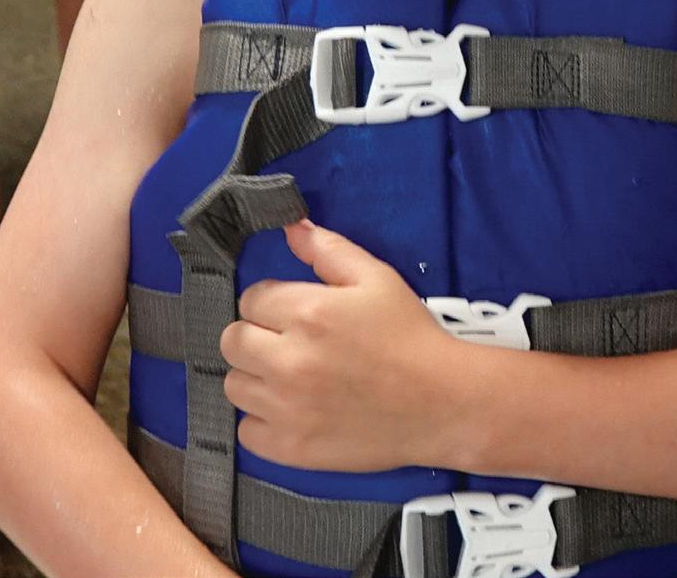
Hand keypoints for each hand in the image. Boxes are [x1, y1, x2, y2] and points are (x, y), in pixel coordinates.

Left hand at [220, 220, 454, 472]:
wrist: (444, 404)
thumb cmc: (411, 336)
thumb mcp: (375, 278)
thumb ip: (327, 249)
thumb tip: (290, 227)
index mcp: (307, 313)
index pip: (250, 298)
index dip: (271, 302)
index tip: (294, 314)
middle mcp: (288, 361)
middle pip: (233, 342)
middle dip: (256, 336)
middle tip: (289, 344)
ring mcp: (287, 409)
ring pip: (234, 386)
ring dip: (256, 378)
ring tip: (290, 378)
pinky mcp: (292, 449)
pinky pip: (246, 432)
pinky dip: (262, 422)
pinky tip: (291, 411)